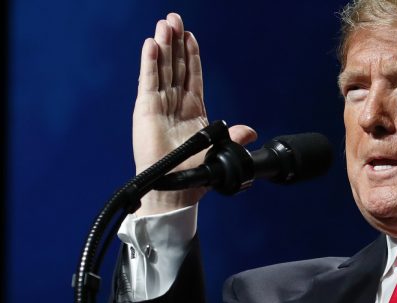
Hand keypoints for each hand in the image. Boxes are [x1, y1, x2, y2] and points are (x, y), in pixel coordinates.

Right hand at [132, 13, 255, 215]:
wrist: (177, 189)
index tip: (191, 35)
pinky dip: (150, 63)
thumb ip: (234, 137)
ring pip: (162, 69)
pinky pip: (149, 82)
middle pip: (175, 66)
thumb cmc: (196, 174)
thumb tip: (250, 131)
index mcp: (193, 110)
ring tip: (164, 24)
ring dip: (163, 46)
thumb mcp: (221, 152)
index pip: (192, 76)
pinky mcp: (146, 111)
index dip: (191, 55)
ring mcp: (159, 105)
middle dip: (175, 42)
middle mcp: (175, 104)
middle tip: (174, 18)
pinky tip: (152, 45)